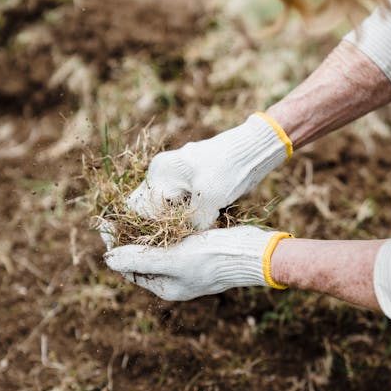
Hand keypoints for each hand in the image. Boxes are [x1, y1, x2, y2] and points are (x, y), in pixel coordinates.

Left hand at [104, 225, 292, 300]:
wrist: (252, 252)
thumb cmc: (212, 258)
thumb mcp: (173, 259)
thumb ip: (140, 259)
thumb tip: (107, 260)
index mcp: (164, 286)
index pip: (128, 267)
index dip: (114, 245)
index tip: (104, 222)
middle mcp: (173, 278)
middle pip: (140, 256)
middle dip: (127, 236)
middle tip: (115, 212)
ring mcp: (186, 264)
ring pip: (156, 246)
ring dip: (143, 230)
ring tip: (132, 208)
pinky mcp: (198, 249)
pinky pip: (172, 239)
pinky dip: (162, 227)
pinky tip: (158, 210)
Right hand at [127, 113, 292, 229]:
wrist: (252, 148)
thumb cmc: (229, 170)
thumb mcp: (209, 200)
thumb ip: (190, 223)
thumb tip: (181, 241)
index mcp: (160, 173)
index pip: (139, 208)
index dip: (152, 225)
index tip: (173, 234)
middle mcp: (161, 172)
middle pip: (150, 207)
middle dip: (165, 222)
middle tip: (186, 230)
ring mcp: (173, 174)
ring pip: (165, 206)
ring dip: (179, 218)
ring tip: (200, 221)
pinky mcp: (187, 179)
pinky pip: (178, 201)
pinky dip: (189, 211)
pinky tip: (206, 213)